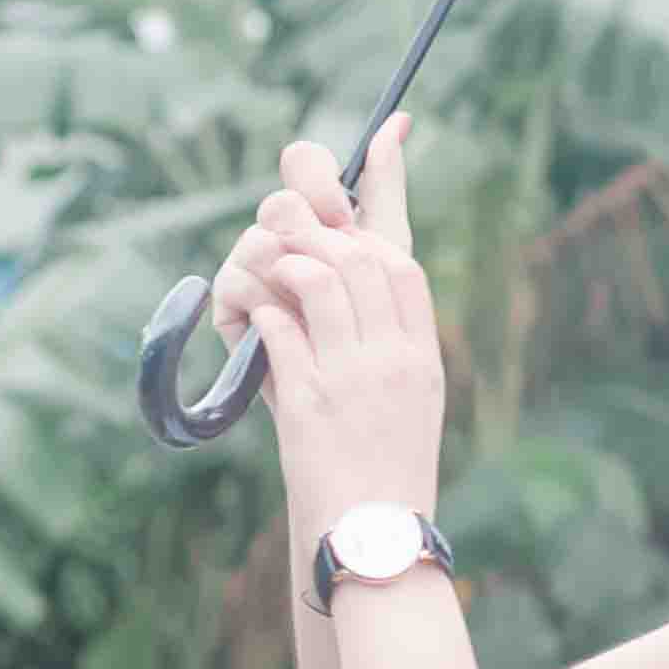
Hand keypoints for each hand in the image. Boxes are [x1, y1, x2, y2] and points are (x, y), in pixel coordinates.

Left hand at [208, 115, 442, 545]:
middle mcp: (396, 351)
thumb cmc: (379, 473)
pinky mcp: (313, 400)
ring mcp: (357, 373)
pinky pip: (279, 324)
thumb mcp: (398, 398)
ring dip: (275, 263)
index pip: (402, 247)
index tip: (387, 128)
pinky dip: (257, 310)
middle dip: (308, 222)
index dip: (391, 183)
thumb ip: (370, 338)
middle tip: (278, 230)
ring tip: (259, 279)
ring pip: (313, 273)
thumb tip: (321, 276)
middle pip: (352, 246)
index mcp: (419, 346)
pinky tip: (249, 320)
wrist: (377, 541)